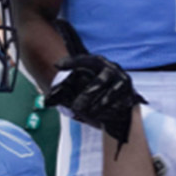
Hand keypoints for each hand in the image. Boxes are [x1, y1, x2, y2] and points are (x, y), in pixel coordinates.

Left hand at [48, 18, 144, 145]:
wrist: (121, 109)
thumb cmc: (98, 95)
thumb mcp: (83, 89)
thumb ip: (66, 92)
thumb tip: (46, 100)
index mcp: (99, 63)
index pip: (85, 60)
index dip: (72, 62)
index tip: (57, 65)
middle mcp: (112, 69)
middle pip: (98, 81)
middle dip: (87, 95)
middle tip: (76, 107)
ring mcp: (122, 81)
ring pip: (109, 94)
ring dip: (97, 106)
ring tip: (87, 114)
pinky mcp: (129, 95)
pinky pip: (119, 103)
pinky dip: (109, 111)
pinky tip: (101, 115)